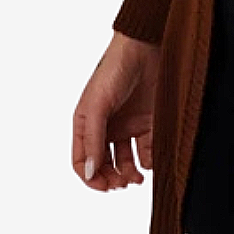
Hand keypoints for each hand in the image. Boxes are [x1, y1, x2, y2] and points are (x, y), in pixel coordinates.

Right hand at [72, 31, 160, 191]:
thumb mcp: (98, 106)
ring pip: (125, 161)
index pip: (82, 160)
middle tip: (122, 184)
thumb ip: (94, 139)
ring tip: (136, 178)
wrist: (146, 47)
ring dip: (128, 174)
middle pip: (104, 164)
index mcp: (87, 123)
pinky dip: (149, 160)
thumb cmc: (115, 70)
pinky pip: (147, 149)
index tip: (104, 186)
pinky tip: (150, 162)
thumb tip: (90, 173)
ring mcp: (128, 125)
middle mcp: (106, 127)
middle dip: (111, 179)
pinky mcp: (148, 122)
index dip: (90, 177)